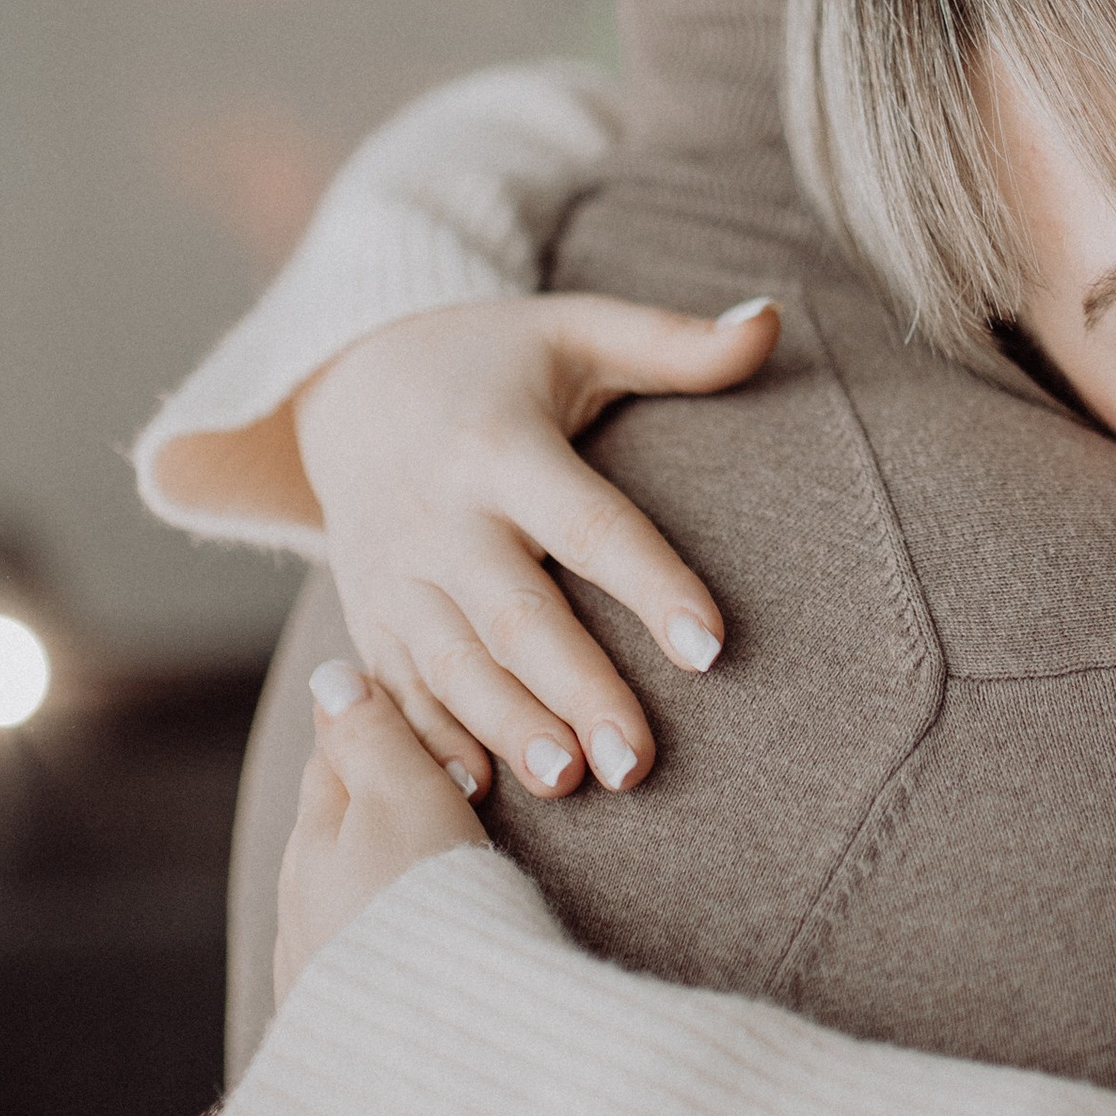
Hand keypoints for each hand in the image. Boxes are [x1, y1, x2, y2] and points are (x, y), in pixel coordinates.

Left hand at [273, 661, 489, 1006]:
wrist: (431, 1048)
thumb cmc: (427, 906)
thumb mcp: (407, 799)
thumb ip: (373, 738)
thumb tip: (328, 677)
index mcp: (314, 834)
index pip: (338, 755)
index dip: (389, 731)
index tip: (441, 728)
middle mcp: (299, 901)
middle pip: (337, 829)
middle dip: (382, 809)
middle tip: (456, 798)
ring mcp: (313, 967)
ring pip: (345, 897)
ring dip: (383, 882)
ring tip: (442, 882)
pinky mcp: (335, 1024)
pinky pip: (355, 962)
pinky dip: (383, 943)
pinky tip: (414, 956)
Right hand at [292, 291, 781, 799]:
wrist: (342, 383)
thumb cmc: (493, 360)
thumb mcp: (576, 330)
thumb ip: (675, 343)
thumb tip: (773, 319)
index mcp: (499, 446)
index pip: (588, 523)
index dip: (650, 584)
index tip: (713, 647)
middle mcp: (440, 516)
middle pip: (514, 613)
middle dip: (575, 688)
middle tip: (638, 762)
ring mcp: (394, 573)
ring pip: (451, 664)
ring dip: (508, 728)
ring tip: (572, 783)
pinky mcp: (368, 616)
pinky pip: (396, 690)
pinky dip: (429, 743)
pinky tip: (473, 796)